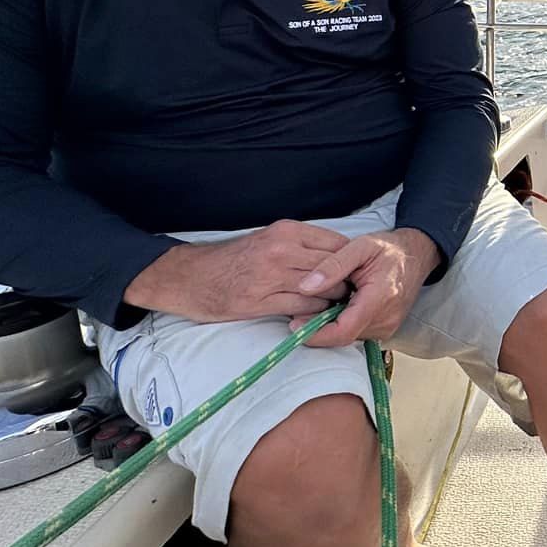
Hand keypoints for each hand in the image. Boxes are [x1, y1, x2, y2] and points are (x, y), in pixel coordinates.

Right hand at [125, 220, 350, 322]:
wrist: (190, 276)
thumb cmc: (234, 259)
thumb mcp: (269, 239)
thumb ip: (301, 246)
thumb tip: (339, 258)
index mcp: (286, 231)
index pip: (337, 244)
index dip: (350, 263)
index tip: (355, 275)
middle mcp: (281, 250)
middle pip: (334, 268)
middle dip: (346, 283)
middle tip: (351, 294)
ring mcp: (270, 276)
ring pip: (322, 290)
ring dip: (332, 301)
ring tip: (335, 307)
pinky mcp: (259, 301)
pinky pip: (303, 308)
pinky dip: (314, 313)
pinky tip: (313, 316)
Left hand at [298, 228, 440, 346]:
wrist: (416, 255)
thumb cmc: (389, 249)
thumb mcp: (360, 246)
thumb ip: (332, 265)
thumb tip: (305, 287)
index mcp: (381, 297)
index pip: (344, 330)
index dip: (316, 333)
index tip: (295, 325)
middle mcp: (386, 318)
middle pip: (343, 336)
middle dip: (318, 327)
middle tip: (299, 309)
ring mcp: (388, 327)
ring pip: (348, 337)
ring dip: (330, 325)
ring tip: (320, 303)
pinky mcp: (386, 329)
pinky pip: (357, 333)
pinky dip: (342, 323)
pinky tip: (337, 306)